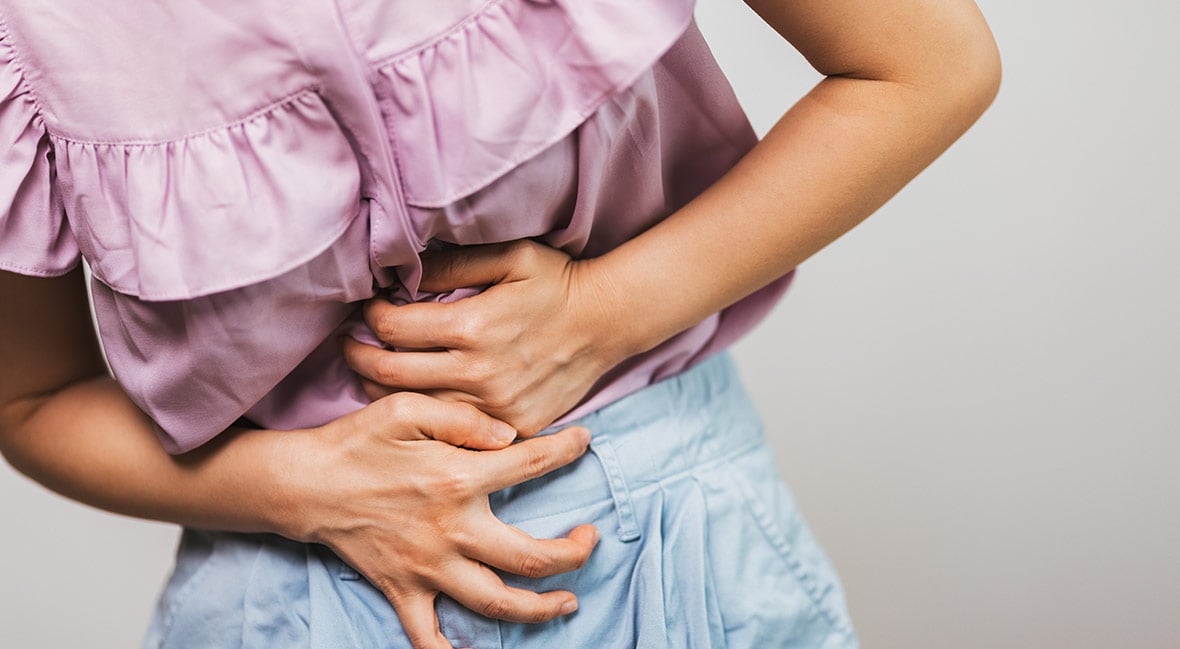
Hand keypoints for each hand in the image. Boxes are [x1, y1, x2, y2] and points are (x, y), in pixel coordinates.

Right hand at [281, 392, 599, 648]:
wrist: (303, 484)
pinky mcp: (402, 590)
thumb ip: (464, 417)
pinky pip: (428, 637)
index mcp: (457, 478)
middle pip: (530, 558)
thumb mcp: (407, 408)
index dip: (567, 452)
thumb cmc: (356, 441)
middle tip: (590, 540)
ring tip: (567, 602)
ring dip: (539, 609)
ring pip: (496, 603)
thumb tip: (512, 434)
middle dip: (572, 554)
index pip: (531, 465)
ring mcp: (427, 568)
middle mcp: (450, 530)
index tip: (584, 443)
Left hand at [342, 240, 632, 436]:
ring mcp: (494, 406)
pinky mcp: (512, 426)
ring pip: (416, 409)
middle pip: (390, 374)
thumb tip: (403, 272)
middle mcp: (478, 372)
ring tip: (373, 373)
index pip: (393, 328)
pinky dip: (430, 417)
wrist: (608, 322)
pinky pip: (456, 430)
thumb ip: (454, 264)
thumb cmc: (557, 283)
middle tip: (350, 344)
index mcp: (472, 326)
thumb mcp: (511, 256)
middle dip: (358, 356)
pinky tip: (418, 402)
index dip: (370, 317)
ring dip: (384, 390)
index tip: (369, 309)